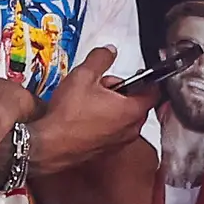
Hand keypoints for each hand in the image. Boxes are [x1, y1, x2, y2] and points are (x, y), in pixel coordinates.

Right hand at [27, 45, 160, 177]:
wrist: (50, 146)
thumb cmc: (68, 117)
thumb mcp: (83, 76)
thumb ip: (100, 59)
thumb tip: (108, 51)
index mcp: (132, 110)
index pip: (153, 92)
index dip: (146, 80)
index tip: (137, 75)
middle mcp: (130, 129)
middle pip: (137, 104)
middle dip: (123, 92)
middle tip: (103, 85)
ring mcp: (119, 143)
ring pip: (124, 119)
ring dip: (113, 108)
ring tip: (90, 101)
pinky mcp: (106, 151)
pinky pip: (112, 132)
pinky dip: (105, 123)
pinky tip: (84, 117)